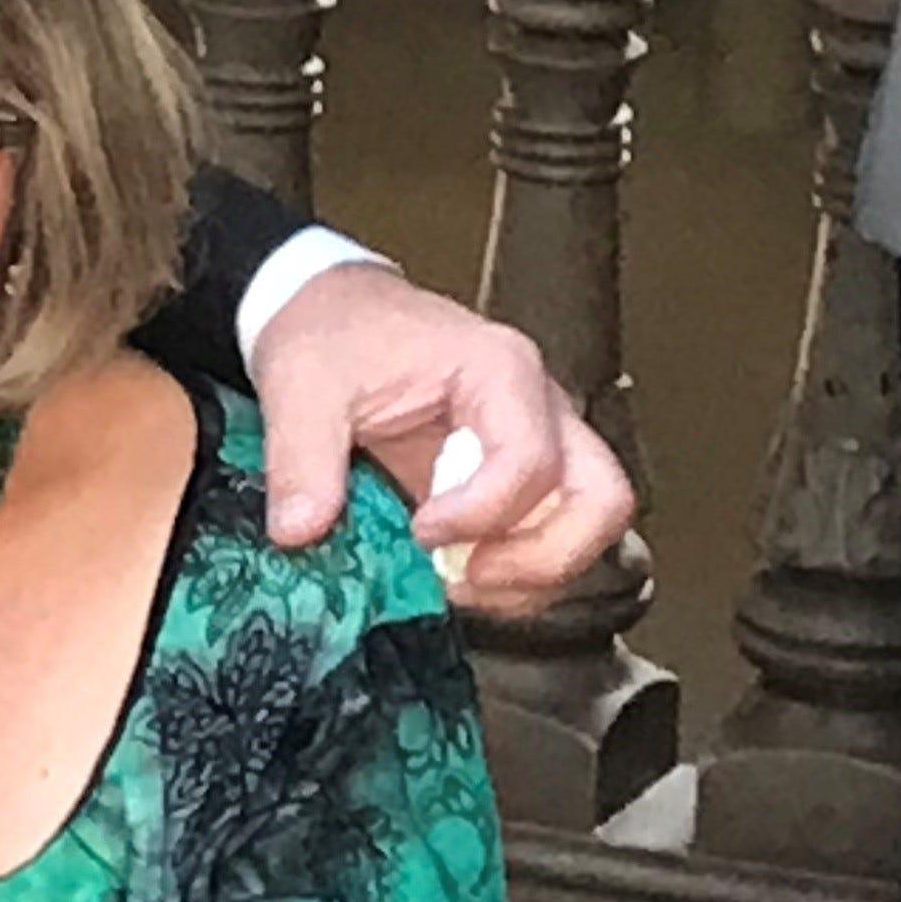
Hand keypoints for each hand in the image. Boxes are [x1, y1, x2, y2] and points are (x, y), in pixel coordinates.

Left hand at [250, 263, 635, 614]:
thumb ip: (300, 461)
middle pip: (602, 497)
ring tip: (457, 588)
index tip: (419, 533)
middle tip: (467, 581)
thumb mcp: (300, 388)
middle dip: (546, 559)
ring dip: (535, 576)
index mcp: (498, 370)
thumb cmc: (330, 334)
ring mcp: (537, 442)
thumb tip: (298, 533)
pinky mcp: (516, 477)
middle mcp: (538, 406)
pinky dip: (518, 575)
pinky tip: (454, 579)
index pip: (531, 459)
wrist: (331, 313)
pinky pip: (550, 535)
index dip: (482, 514)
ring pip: (590, 524)